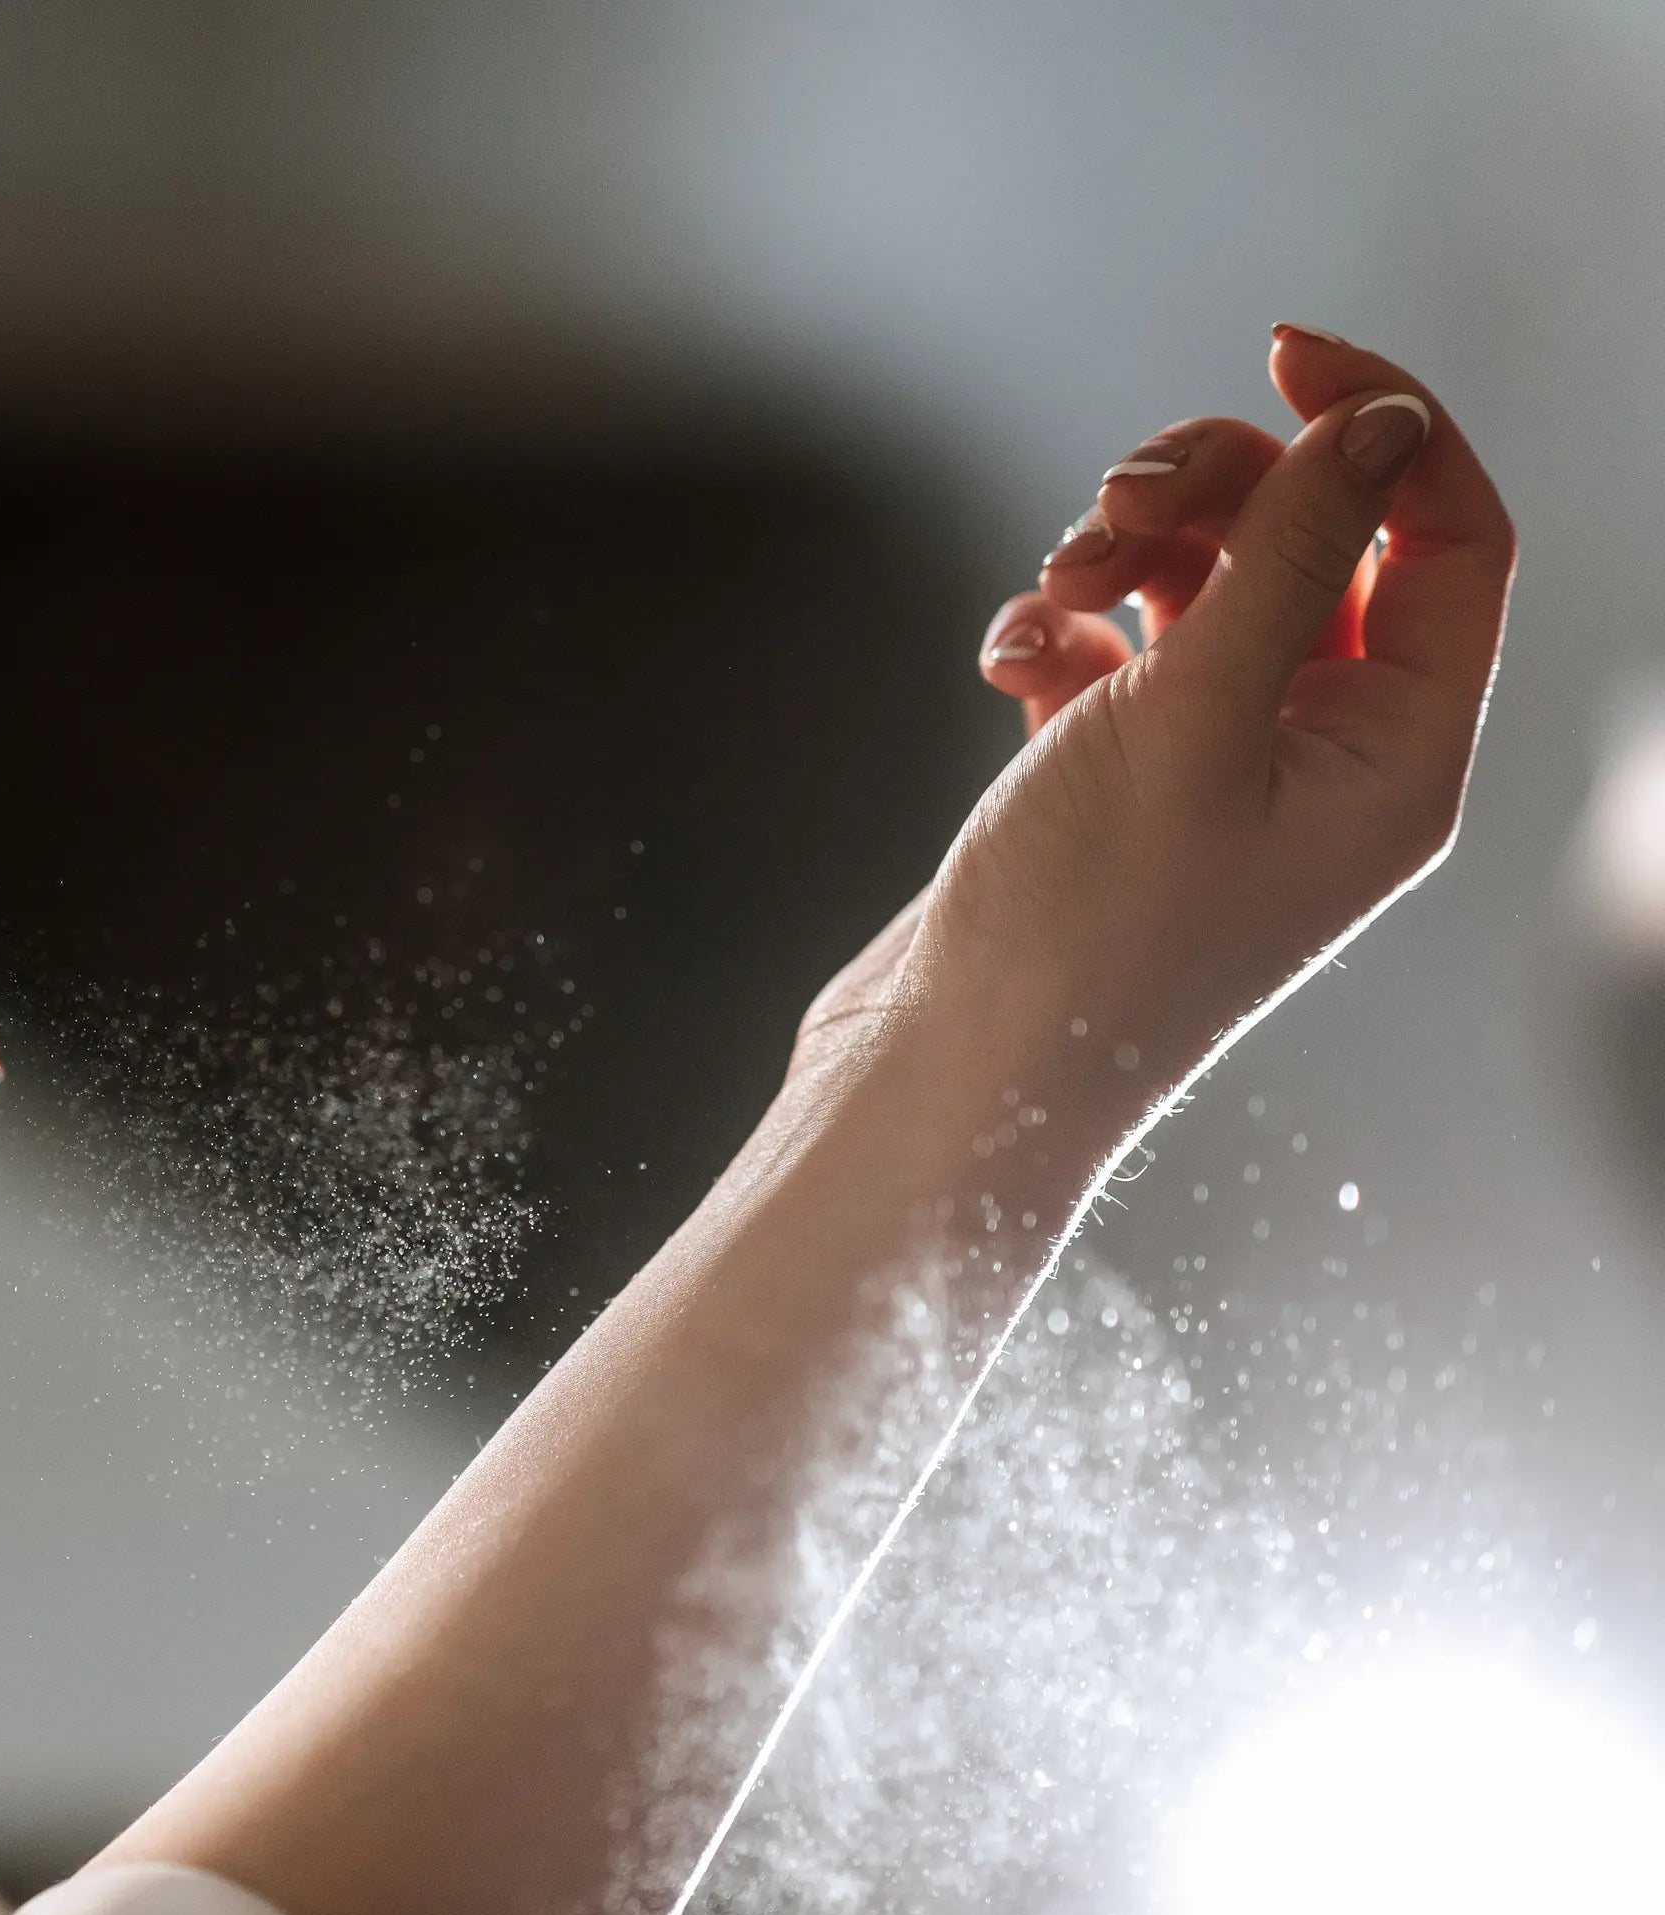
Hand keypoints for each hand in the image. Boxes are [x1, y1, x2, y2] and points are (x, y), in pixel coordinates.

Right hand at [810, 330, 1512, 1147]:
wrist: (951, 1074)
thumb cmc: (1086, 925)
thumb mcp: (1200, 714)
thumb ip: (1292, 553)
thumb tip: (1378, 423)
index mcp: (1401, 759)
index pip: (1452, 537)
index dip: (1383, 427)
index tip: (1280, 351)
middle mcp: (1329, 762)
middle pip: (1315, 543)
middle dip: (1211, 494)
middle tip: (1115, 504)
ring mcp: (1223, 775)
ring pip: (1205, 587)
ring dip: (1123, 556)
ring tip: (1053, 593)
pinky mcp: (1120, 785)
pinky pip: (1117, 653)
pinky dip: (1062, 630)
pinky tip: (1009, 658)